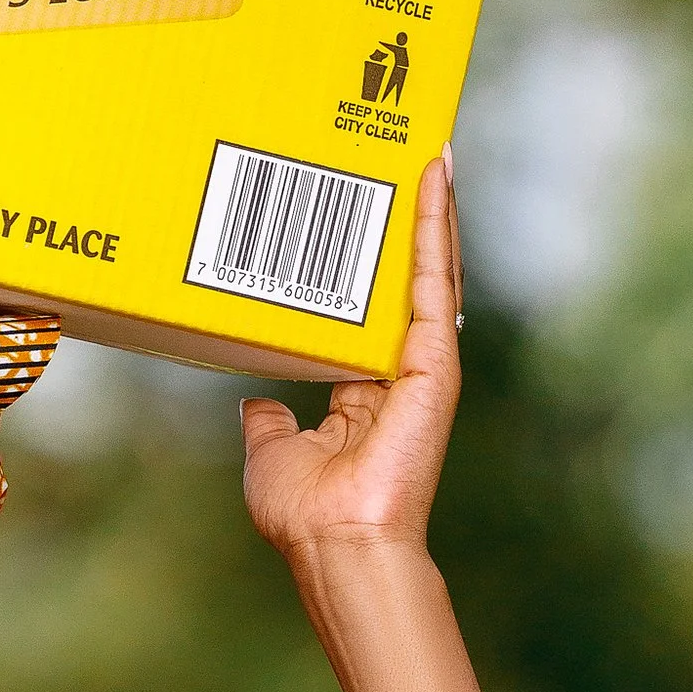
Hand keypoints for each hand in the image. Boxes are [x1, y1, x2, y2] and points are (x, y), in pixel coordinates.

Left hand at [239, 150, 463, 566]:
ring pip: (429, 270)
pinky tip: (434, 177)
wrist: (336, 539)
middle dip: (410, 226)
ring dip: (433, 210)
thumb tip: (255, 405)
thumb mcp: (269, 455)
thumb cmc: (305, 512)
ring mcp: (424, 364)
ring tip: (430, 152)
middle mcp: (398, 375)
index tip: (362, 226)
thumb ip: (266, 425)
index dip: (366, 274)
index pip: (369, 317)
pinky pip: (435, 277)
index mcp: (362, 396)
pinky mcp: (437, 357)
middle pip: (406, 283)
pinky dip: (435, 223)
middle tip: (408, 162)